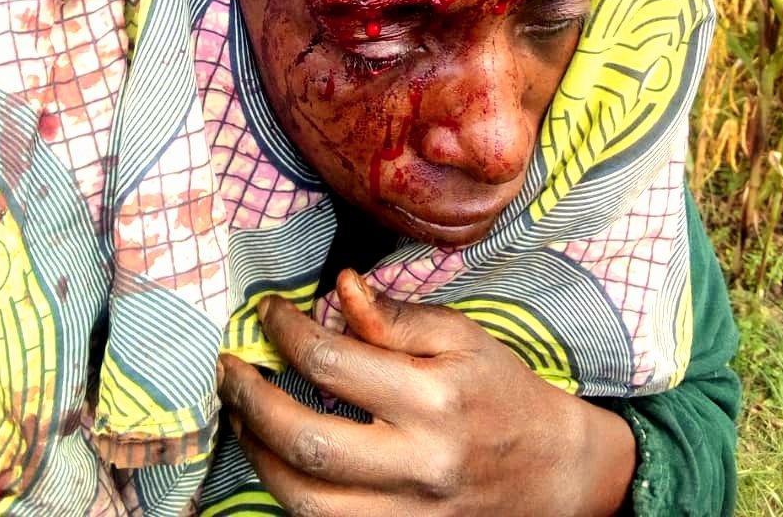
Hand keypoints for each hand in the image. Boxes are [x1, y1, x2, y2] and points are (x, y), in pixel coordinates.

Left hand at [218, 271, 634, 515]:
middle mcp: (417, 462)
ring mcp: (406, 512)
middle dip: (251, 400)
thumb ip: (396, 317)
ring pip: (304, 501)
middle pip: (306, 440)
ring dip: (256, 454)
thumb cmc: (505, 392)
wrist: (553, 472)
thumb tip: (339, 289)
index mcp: (433, 398)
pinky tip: (275, 458)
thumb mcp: (463, 338)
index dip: (286, 332)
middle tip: (230, 368)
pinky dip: (287, 493)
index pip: (333, 362)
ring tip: (241, 415)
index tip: (268, 313)